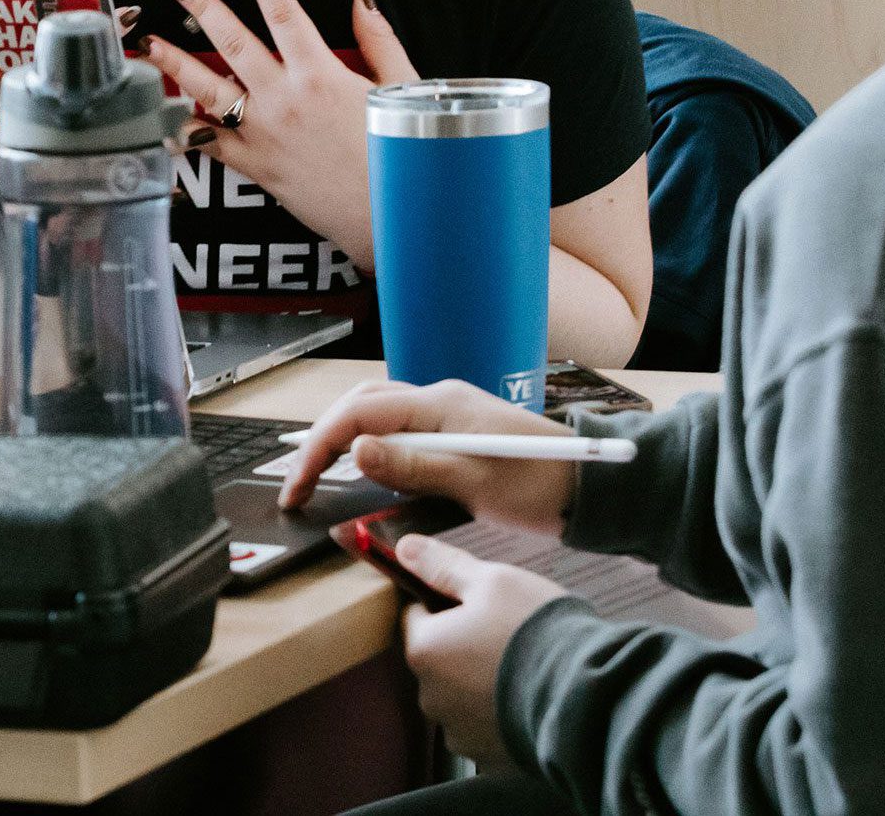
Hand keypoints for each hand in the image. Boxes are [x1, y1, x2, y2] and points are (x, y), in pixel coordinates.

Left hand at [138, 0, 417, 264]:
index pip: (284, 13)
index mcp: (321, 75)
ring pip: (207, 91)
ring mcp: (265, 134)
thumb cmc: (399, 153)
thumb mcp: (399, 87)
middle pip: (233, 42)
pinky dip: (187, 130)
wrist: (386, 215)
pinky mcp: (256, 166)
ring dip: (175, 64)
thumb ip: (377, 39)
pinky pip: (212, 145)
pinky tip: (169, 117)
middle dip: (201, 7)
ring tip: (151, 43)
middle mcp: (285, 100)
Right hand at [279, 377, 576, 531]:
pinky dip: (375, 448)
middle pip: (364, 404)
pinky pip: (402, 430)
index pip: (361, 412)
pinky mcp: (457, 432)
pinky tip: (368, 472)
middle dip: (325, 438)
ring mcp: (449, 413)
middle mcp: (439, 399)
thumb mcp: (470, 481)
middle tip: (300, 483)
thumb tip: (356, 449)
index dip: (321, 446)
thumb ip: (412, 465)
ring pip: (381, 414)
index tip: (298, 486)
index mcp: (439, 403)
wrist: (585, 485)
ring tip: (320, 477)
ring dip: (347, 440)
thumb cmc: (535, 484)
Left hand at [398, 535, 565, 763]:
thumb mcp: (492, 580)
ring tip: (522, 662)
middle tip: (506, 627)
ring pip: (460, 692)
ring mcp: (459, 732)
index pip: (416, 615)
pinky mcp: (487, 756)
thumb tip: (404, 548)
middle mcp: (432, 697)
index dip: (445, 601)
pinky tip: (527, 693)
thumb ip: (443, 565)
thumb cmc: (533, 629)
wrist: (581, 693)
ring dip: (479, 678)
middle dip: (462, 641)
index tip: (477, 599)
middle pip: (438, 656)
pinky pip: (484, 724)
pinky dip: (498, 709)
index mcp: (425, 650)